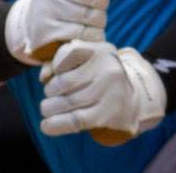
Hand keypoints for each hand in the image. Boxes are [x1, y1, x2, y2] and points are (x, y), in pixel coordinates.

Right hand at [5, 0, 121, 64]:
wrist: (34, 22)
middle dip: (102, 5)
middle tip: (96, 8)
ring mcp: (44, 8)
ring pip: (92, 17)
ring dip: (99, 23)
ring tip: (90, 22)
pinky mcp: (45, 31)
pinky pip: (84, 35)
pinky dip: (92, 37)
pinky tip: (85, 34)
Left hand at [39, 39, 166, 143]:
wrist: (131, 102)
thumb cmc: (99, 80)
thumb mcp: (86, 63)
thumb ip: (61, 62)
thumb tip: (44, 77)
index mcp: (101, 50)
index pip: (69, 52)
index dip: (54, 65)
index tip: (52, 74)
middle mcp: (107, 68)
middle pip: (65, 81)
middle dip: (50, 91)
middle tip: (49, 96)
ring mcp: (109, 91)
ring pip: (69, 101)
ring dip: (50, 108)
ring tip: (46, 110)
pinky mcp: (107, 114)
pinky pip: (76, 119)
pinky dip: (57, 124)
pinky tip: (46, 126)